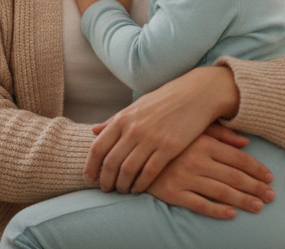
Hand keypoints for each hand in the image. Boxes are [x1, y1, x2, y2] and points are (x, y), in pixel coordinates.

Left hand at [85, 66, 240, 192]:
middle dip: (105, 181)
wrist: (195, 94)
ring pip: (128, 170)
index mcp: (122, 119)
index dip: (90, 167)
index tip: (89, 179)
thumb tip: (93, 131)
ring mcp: (151, 138)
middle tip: (106, 190)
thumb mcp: (136, 106)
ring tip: (122, 190)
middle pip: (111, 163)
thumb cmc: (164, 100)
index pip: (98, 148)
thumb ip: (114, 121)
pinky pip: (150, 172)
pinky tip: (139, 188)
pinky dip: (141, 184)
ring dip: (122, 185)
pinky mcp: (169, 147)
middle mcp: (133, 129)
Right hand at [145, 125, 275, 219]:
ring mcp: (184, 177)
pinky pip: (200, 204)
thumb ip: (220, 133)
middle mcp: (196, 160)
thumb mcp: (193, 130)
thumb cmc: (168, 139)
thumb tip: (246, 141)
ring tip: (259, 206)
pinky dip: (217, 211)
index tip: (270, 177)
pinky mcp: (173, 193)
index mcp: (203, 143)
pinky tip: (232, 214)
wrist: (133, 152)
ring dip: (243, 200)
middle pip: (234, 177)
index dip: (256, 169)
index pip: (237, 158)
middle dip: (256, 187)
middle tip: (272, 196)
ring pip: (221, 192)